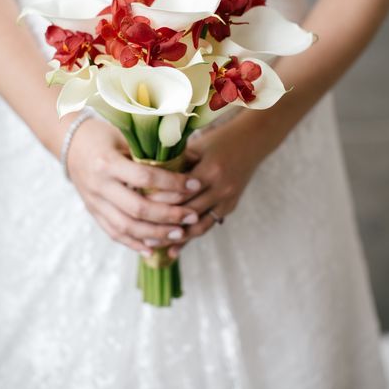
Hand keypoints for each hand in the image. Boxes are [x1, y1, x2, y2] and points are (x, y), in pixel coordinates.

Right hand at [66, 118, 203, 255]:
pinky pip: (114, 233)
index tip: (194, 184)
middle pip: (138, 208)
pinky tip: (154, 249)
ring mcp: (94, 202)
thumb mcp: (124, 136)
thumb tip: (188, 158)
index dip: (172, 183)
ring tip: (179, 234)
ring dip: (156, 234)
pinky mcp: (93, 212)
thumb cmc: (103, 135)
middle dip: (169, 215)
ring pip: (127, 227)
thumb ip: (149, 150)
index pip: (145, 177)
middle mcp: (99, 186)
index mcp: (108, 163)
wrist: (70, 144)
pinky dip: (134, 243)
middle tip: (192, 215)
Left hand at [149, 113, 279, 258]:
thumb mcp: (196, 147)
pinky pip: (207, 225)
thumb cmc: (219, 140)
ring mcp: (227, 200)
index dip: (157, 201)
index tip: (137, 206)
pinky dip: (189, 236)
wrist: (252, 141)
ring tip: (154, 247)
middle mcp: (221, 189)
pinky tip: (173, 248)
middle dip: (162, 223)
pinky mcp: (229, 207)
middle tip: (139, 231)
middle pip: (187, 213)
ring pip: (197, 226)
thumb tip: (146, 177)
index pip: (179, 194)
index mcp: (210, 171)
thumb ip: (175, 163)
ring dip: (176, 238)